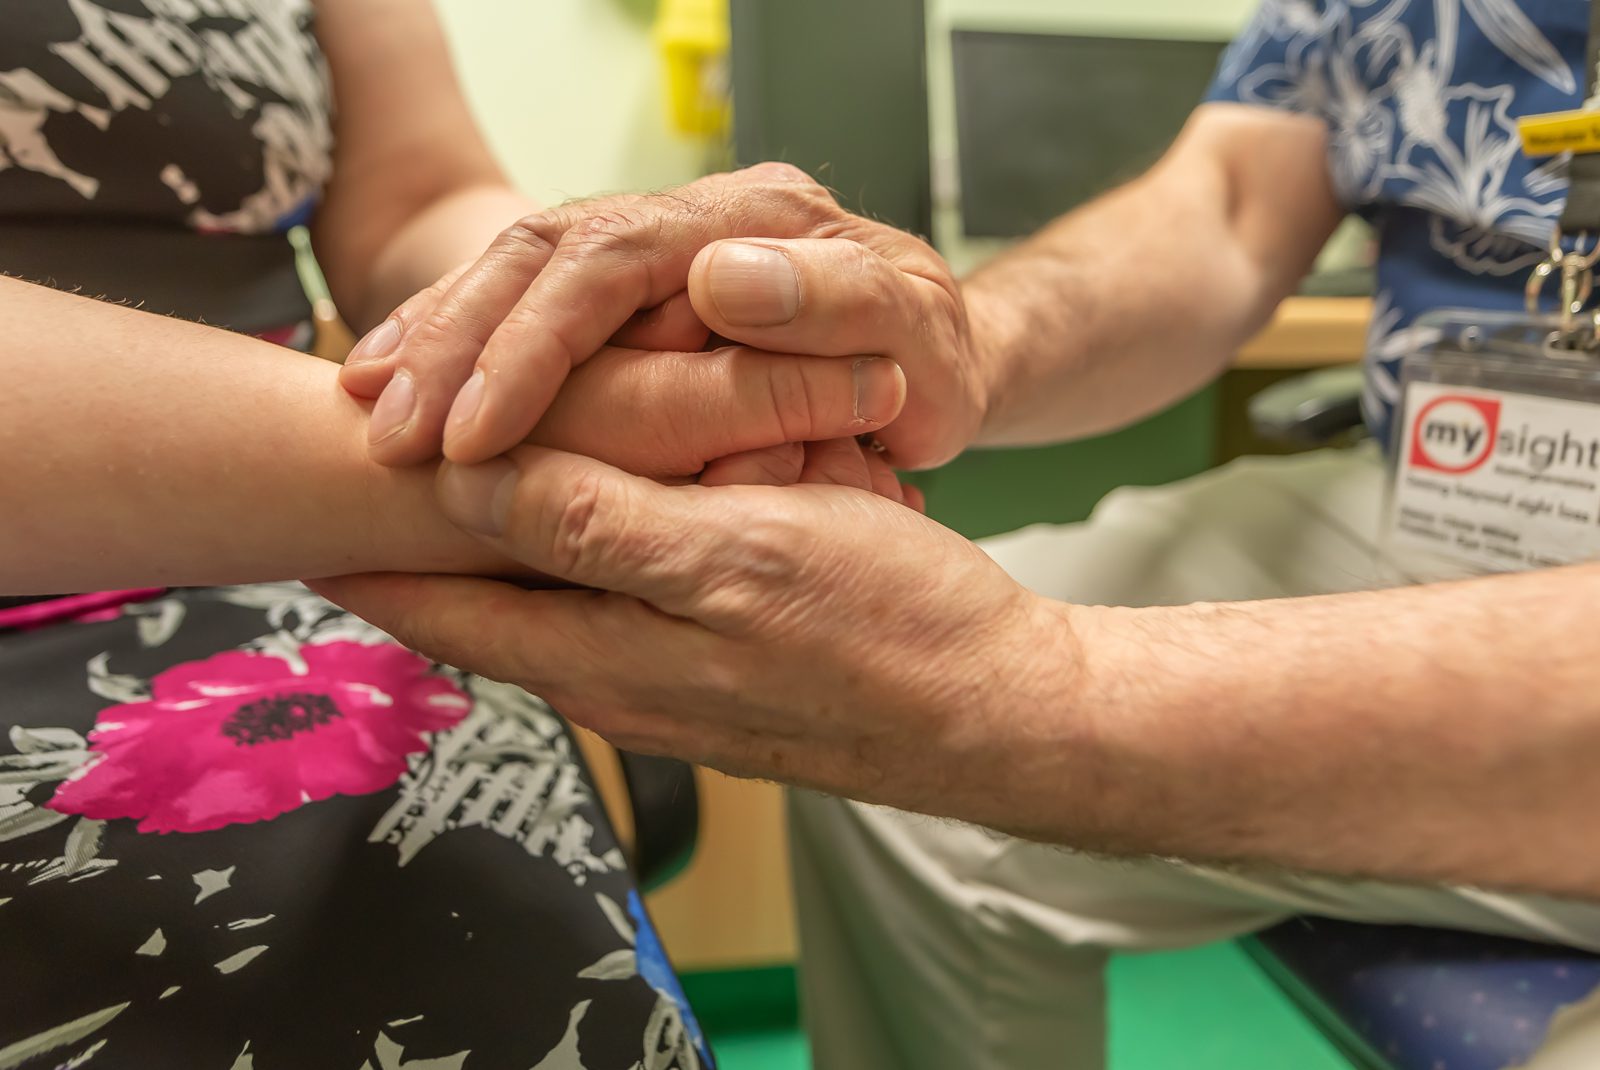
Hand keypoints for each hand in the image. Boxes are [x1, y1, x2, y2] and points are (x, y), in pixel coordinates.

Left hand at [310, 447, 1067, 828]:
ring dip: (500, 543)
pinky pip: (620, 606)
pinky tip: (605, 509)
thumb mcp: (732, 557)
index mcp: (599, 654)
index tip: (311, 486)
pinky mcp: (714, 675)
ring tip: (461, 477)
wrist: (994, 711)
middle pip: (476, 609)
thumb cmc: (884, 631)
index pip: (434, 606)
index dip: (365, 546)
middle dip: (416, 544)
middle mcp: (613, 680)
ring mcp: (664, 683)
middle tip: (368, 470)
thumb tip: (464, 479)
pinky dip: (585, 555)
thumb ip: (591, 523)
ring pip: (547, 602)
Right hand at [339, 164, 988, 471]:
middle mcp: (687, 221)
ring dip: (434, 339)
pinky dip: (455, 342)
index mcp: (752, 219)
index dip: (537, 344)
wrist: (935, 359)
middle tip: (387, 431)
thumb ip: (838, 304)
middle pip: (541, 254)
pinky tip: (396, 384)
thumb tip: (717, 278)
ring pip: (513, 270)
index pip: (614, 260)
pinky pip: (521, 301)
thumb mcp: (915, 340)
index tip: (476, 430)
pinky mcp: (625, 294)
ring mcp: (650, 252)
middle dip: (454, 342)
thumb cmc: (929, 365)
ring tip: (366, 409)